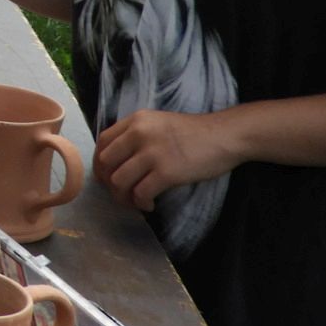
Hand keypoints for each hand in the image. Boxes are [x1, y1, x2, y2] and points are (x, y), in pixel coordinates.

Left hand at [94, 108, 241, 211]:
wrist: (224, 136)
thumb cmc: (194, 133)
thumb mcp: (158, 123)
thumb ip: (136, 135)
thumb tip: (118, 160)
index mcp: (135, 120)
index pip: (103, 142)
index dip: (101, 163)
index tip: (108, 176)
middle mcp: (138, 134)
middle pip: (106, 163)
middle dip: (109, 182)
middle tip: (123, 192)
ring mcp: (152, 153)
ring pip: (119, 181)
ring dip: (124, 197)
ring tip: (136, 201)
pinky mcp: (166, 172)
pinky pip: (140, 193)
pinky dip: (141, 203)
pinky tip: (150, 204)